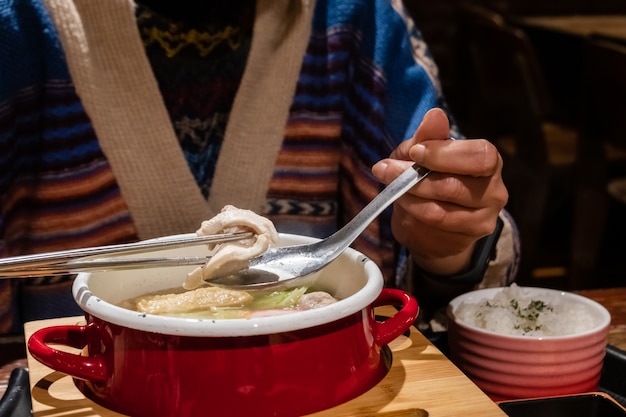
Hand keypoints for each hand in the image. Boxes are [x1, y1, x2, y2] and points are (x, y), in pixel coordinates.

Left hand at [372, 108, 507, 275]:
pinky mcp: (470, 238)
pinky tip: (405, 205)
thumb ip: (429, 137)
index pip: (480, 155)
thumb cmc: (428, 178)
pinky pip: (435, 227)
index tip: (414, 152)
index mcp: (488, 161)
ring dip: (409, 197)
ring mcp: (485, 218)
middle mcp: (494, 190)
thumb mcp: (422, 153)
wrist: (428, 223)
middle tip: (387, 170)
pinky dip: (413, 213)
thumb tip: (435, 114)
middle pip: (456, 186)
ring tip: (393, 188)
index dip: (444, 154)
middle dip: (416, 178)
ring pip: (440, 210)